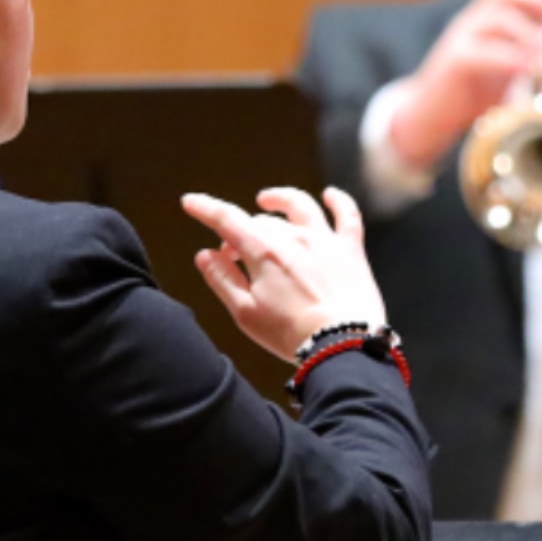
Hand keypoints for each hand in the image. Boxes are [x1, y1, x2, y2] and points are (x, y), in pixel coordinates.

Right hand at [180, 186, 386, 362]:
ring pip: (299, 207)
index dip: (205, 208)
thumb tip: (205, 255)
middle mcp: (293, 239)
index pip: (227, 220)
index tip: (190, 202)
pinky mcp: (351, 251)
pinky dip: (338, 201)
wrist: (343, 346)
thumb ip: (223, 280)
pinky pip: (347, 216)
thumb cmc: (291, 334)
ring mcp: (324, 241)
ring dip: (279, 199)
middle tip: (232, 255)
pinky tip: (330, 195)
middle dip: (239, 232)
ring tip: (266, 199)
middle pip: (259, 222)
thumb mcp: (245, 313)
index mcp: (264, 253)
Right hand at [392, 0, 541, 168]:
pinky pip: (484, 51)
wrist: (428, 116)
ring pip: (498, 17)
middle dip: (539, 2)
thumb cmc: (470, 93)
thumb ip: (532, 59)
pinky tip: (527, 71)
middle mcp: (471, 21)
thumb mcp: (506, 71)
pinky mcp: (454, 62)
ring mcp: (460, 38)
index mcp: (483, 18)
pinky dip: (512, 59)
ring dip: (530, 34)